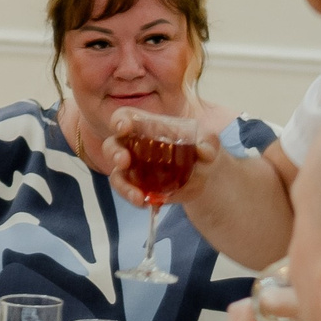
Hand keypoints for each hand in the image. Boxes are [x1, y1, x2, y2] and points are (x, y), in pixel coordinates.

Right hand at [103, 109, 219, 209]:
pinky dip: (134, 199)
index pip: (125, 117)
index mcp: (146, 126)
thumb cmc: (200, 148)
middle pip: (112, 145)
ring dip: (122, 185)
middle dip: (114, 153)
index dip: (120, 120)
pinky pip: (129, 193)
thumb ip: (208, 142)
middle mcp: (134, 146)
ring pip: (116, 175)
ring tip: (137, 196)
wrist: (205, 173)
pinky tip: (146, 204)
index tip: (124, 127)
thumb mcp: (208, 141)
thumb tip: (203, 150)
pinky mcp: (138, 187)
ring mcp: (133, 169)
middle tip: (124, 161)